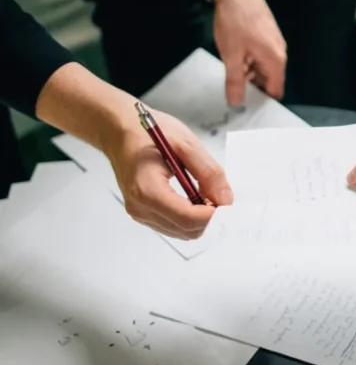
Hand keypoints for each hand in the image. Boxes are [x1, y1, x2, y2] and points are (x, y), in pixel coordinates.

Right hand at [102, 109, 233, 238]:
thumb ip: (209, 173)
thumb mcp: (186, 145)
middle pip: (187, 230)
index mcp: (148, 189)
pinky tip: (194, 197)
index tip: (227, 201)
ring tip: (205, 192)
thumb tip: (226, 200)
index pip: (188, 218)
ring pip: (182, 232)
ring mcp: (139, 213)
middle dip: (209, 217)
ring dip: (200, 218)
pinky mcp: (143, 213)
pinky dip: (189, 217)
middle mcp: (140, 207)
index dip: (213, 214)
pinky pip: (173, 226)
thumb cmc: (148, 133)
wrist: (119, 132)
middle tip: (219, 194)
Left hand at [212, 0, 286, 105]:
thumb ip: (235, 81)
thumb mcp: (232, 55)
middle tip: (234, 95)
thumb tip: (236, 104)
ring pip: (265, 68)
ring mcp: (274, 42)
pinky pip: (262, 56)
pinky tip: (235, 60)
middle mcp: (279, 53)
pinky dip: (250, 62)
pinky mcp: (267, 34)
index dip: (263, 103)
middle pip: (270, 80)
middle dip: (255, 89)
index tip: (247, 109)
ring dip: (250, 75)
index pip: (276, 91)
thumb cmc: (236, 22)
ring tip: (231, 78)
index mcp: (275, 61)